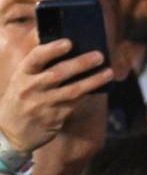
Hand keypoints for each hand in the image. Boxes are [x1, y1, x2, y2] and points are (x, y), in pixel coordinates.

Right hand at [0, 39, 112, 153]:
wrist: (11, 132)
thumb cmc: (21, 100)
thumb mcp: (22, 81)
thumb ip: (39, 68)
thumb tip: (69, 50)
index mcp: (22, 74)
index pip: (36, 57)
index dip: (53, 49)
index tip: (69, 42)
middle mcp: (31, 89)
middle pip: (59, 73)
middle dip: (81, 63)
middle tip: (99, 56)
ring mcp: (43, 105)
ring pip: (72, 91)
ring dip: (93, 81)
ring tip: (108, 72)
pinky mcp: (54, 119)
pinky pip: (75, 104)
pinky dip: (88, 94)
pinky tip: (100, 87)